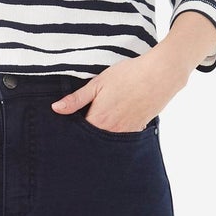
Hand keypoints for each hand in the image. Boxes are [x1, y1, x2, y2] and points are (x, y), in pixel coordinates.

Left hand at [49, 50, 186, 131]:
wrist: (160, 75)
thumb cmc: (128, 75)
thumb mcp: (97, 83)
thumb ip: (76, 99)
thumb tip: (56, 109)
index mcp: (98, 120)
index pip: (78, 135)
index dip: (71, 132)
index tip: (64, 130)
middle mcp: (111, 131)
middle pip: (93, 141)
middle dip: (85, 137)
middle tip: (81, 127)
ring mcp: (126, 132)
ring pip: (107, 141)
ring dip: (101, 136)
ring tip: (99, 124)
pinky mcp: (138, 129)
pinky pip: (122, 138)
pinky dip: (115, 134)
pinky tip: (114, 123)